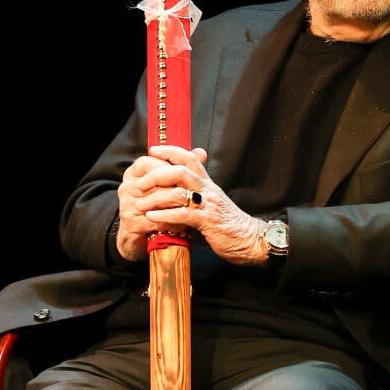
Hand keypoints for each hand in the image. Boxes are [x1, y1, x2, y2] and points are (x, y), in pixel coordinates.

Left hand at [117, 145, 265, 265]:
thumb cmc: (229, 223)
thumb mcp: (213, 201)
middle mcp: (208, 190)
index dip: (170, 151)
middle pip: (180, 171)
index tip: (152, 150)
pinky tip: (152, 217)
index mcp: (208, 183)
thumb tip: (179, 186)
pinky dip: (164, 215)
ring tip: (140, 204)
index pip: (190, 158)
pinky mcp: (208, 222)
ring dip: (155, 198)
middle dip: (157, 174)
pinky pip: (182, 215)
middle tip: (140, 183)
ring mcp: (208, 205)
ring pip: (178, 193)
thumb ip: (198, 192)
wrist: (250, 239)